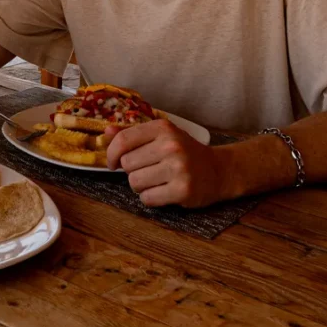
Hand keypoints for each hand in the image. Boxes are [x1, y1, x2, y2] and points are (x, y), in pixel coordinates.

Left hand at [105, 118, 228, 208]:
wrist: (219, 170)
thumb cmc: (186, 152)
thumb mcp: (163, 135)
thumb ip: (134, 134)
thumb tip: (106, 131)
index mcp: (163, 128)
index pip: (123, 140)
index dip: (111, 154)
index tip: (113, 163)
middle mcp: (170, 145)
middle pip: (127, 163)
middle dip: (131, 170)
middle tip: (147, 170)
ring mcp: (178, 168)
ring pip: (134, 182)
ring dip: (140, 186)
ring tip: (155, 181)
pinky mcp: (183, 190)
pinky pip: (147, 198)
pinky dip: (150, 198)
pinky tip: (162, 191)